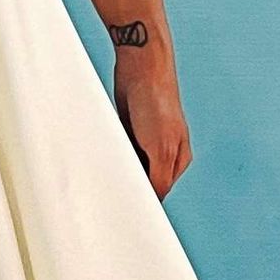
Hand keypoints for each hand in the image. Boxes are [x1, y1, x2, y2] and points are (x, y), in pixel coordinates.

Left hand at [113, 50, 191, 197]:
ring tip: (107, 173)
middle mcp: (163, 152)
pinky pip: (117, 151)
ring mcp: (144, 141)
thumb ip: (159, 179)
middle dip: (129, 185)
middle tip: (110, 195)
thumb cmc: (158, 104)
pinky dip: (111, 155)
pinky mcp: (127, 130)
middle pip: (144, 180)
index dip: (145, 202)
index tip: (127, 212)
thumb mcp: (161, 149)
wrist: (140, 67)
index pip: (161, 191)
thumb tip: (154, 203)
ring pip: (128, 166)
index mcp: (177, 160)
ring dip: (118, 169)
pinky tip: (102, 157)